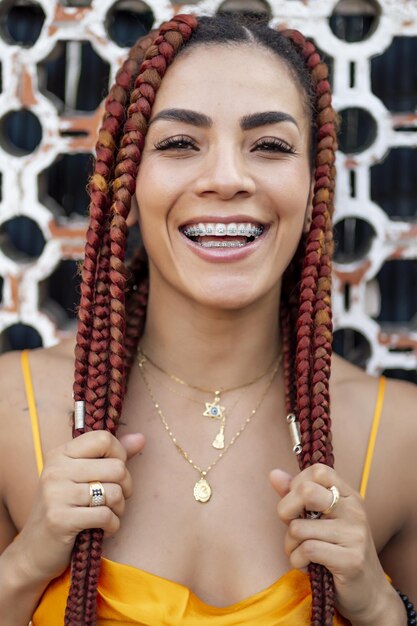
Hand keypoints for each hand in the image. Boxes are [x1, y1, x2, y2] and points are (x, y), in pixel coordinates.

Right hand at [16, 430, 144, 584]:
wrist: (34, 551)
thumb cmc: (65, 509)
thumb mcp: (83, 477)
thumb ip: (112, 456)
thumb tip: (141, 438)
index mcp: (61, 454)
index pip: (103, 438)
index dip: (119, 454)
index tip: (115, 472)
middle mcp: (56, 470)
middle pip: (116, 467)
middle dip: (126, 486)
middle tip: (115, 499)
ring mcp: (56, 494)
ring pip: (114, 492)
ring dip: (119, 508)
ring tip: (108, 514)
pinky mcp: (60, 519)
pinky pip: (106, 516)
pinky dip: (113, 525)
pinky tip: (103, 528)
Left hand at [270, 464, 395, 624]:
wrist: (369, 593)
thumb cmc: (338, 551)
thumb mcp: (319, 519)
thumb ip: (296, 495)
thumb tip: (274, 473)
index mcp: (348, 496)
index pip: (318, 471)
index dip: (297, 483)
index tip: (296, 503)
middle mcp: (353, 510)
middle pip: (306, 491)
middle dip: (285, 510)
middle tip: (291, 527)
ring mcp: (354, 535)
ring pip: (298, 527)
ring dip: (290, 545)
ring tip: (301, 552)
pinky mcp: (351, 560)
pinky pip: (306, 551)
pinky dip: (297, 561)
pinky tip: (307, 566)